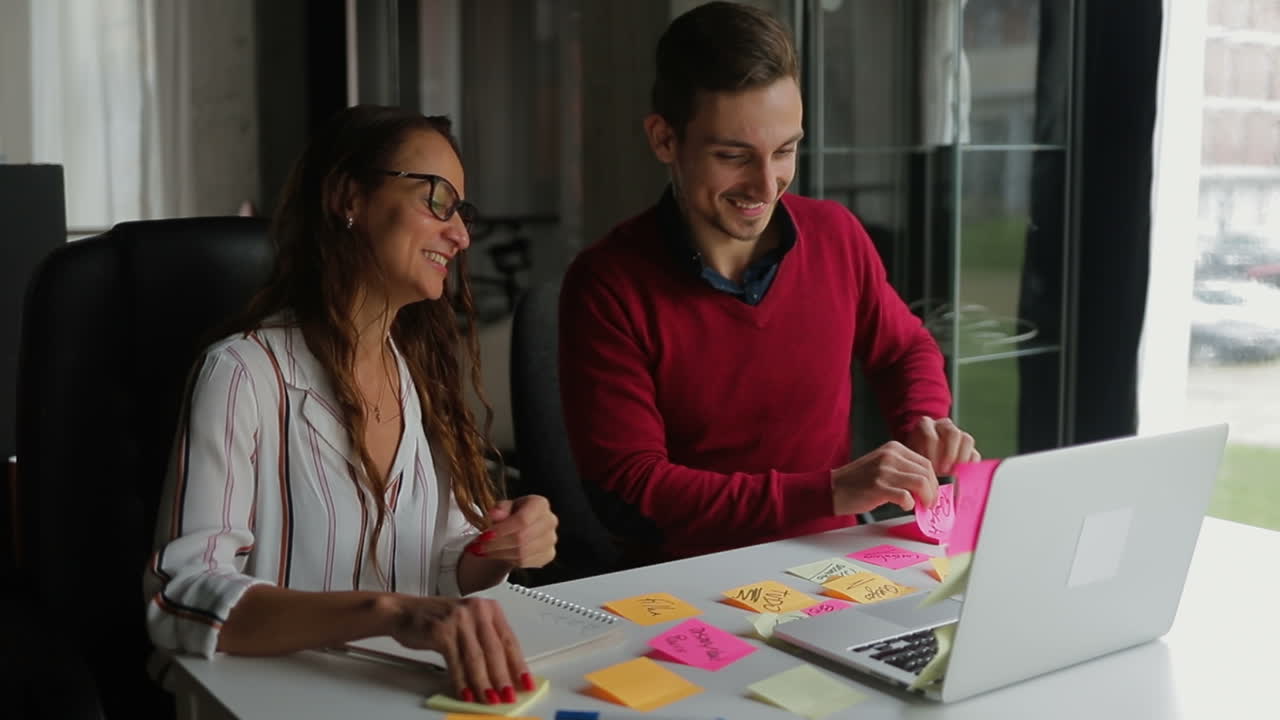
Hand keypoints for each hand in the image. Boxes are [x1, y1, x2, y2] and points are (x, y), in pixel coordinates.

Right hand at [386, 594, 532, 703]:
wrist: (402, 612)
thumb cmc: (437, 620)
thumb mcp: (467, 624)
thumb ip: (486, 643)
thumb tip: (504, 674)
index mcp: (488, 608)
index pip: (509, 640)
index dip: (518, 664)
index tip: (526, 682)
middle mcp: (476, 610)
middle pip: (494, 650)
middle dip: (502, 677)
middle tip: (508, 696)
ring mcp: (458, 619)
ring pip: (476, 658)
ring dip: (484, 683)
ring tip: (490, 699)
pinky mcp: (441, 631)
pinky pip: (456, 662)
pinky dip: (462, 681)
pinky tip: (467, 694)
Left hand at [467, 495, 557, 568]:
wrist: (521, 527)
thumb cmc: (512, 514)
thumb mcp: (503, 506)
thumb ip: (499, 508)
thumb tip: (495, 514)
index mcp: (540, 504)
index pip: (522, 520)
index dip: (501, 530)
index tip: (484, 536)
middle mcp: (550, 521)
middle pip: (521, 538)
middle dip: (496, 544)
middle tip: (478, 547)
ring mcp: (551, 539)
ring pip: (522, 553)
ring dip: (499, 554)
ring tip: (484, 551)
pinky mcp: (549, 554)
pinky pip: (525, 562)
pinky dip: (508, 560)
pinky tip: (497, 555)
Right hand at [831, 441, 937, 514]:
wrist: (834, 489)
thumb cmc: (858, 481)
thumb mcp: (882, 466)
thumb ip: (903, 471)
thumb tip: (927, 487)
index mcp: (893, 448)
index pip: (926, 463)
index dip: (934, 481)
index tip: (932, 493)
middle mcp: (890, 456)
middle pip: (927, 472)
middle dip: (933, 491)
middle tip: (930, 503)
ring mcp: (884, 470)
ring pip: (921, 483)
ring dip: (926, 498)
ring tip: (921, 506)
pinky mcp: (878, 487)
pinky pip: (906, 497)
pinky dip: (909, 505)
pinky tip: (904, 507)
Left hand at [904, 416, 979, 475]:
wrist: (920, 462)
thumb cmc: (913, 460)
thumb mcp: (911, 459)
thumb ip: (917, 463)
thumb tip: (925, 478)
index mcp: (926, 425)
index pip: (931, 436)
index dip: (932, 453)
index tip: (931, 467)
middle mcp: (944, 425)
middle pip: (953, 433)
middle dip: (949, 454)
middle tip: (944, 471)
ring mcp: (959, 434)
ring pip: (967, 440)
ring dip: (961, 459)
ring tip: (953, 474)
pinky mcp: (968, 448)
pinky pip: (974, 454)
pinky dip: (969, 466)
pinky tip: (960, 475)